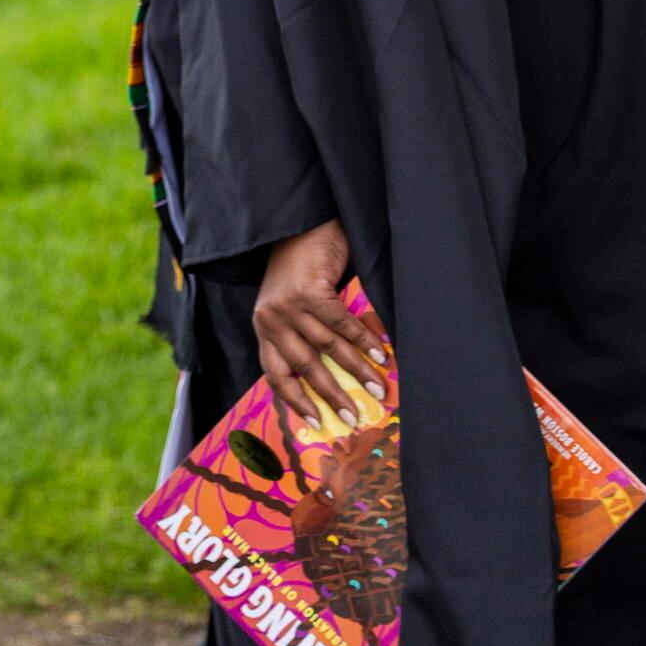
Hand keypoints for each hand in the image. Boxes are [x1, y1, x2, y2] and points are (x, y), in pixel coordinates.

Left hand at [252, 220, 389, 424]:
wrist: (303, 224)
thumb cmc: (302, 267)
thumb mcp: (294, 306)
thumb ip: (307, 336)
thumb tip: (339, 377)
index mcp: (264, 326)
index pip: (275, 373)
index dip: (295, 400)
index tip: (316, 421)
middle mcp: (271, 318)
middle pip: (304, 367)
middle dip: (332, 395)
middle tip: (354, 416)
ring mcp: (288, 305)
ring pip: (328, 348)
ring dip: (357, 370)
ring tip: (378, 386)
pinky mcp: (309, 291)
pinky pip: (342, 324)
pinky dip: (364, 341)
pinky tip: (381, 353)